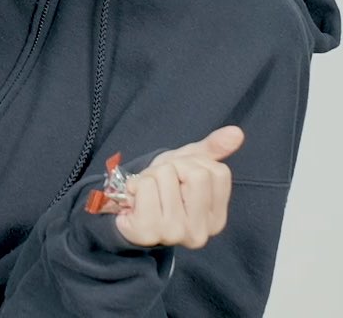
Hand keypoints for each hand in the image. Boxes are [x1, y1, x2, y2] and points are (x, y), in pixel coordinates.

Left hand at [114, 125, 244, 248]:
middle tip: (161, 183)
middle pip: (194, 173)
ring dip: (150, 175)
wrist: (129, 207)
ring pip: (165, 175)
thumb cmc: (162, 186)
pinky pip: (144, 186)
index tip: (180, 178)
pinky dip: (135, 183)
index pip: (217, 172)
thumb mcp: (187, 164)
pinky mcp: (148, 232)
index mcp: (216, 219)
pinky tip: (136, 198)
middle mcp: (201, 232)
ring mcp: (175, 234)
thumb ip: (213, 149)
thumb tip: (237, 132)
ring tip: (147, 191)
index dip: (193, 165)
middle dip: (171, 167)